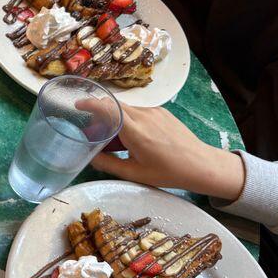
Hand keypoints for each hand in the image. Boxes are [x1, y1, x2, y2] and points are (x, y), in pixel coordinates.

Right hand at [90, 104, 245, 200]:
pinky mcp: (162, 112)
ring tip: (112, 136)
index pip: (107, 108)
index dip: (90, 103)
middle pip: (114, 104)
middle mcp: (143, 115)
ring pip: (126, 108)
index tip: (77, 104)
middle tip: (91, 127)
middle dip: (99, 112)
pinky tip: (131, 135)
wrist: (201, 164)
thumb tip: (90, 157)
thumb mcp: (134, 173)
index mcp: (134, 131)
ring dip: (114, 116)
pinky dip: (128, 118)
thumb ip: (108, 164)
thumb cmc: (167, 172)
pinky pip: (138, 111)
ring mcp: (154, 111)